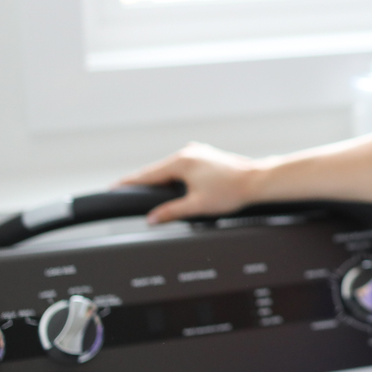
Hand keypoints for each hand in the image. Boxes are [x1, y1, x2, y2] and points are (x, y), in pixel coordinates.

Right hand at [118, 142, 265, 223]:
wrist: (257, 181)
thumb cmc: (231, 191)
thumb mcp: (197, 206)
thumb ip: (171, 212)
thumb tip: (152, 219)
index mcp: (181, 161)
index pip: (148, 174)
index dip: (129, 183)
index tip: (113, 187)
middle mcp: (188, 152)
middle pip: (158, 170)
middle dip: (144, 182)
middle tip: (124, 190)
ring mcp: (199, 152)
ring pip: (172, 167)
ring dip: (161, 178)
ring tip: (147, 190)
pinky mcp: (207, 156)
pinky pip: (184, 166)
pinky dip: (175, 174)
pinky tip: (174, 183)